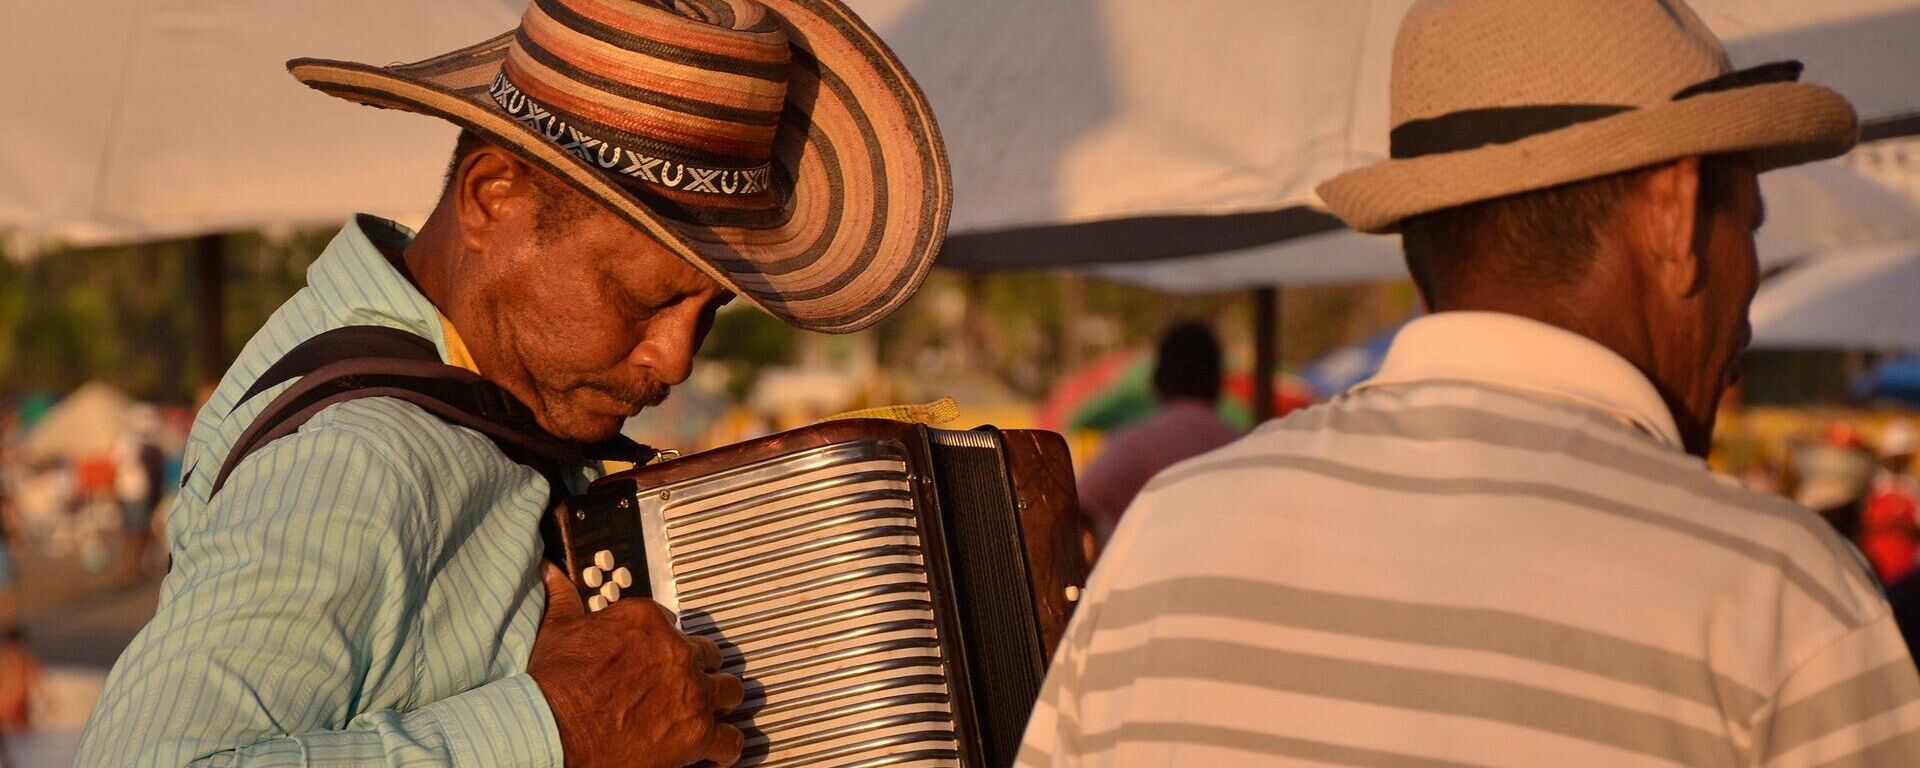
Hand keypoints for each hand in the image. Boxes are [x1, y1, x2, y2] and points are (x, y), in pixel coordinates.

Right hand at [529, 563, 744, 767]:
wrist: (554, 726)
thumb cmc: (554, 682)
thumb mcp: (557, 630)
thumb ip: (564, 599)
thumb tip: (552, 574)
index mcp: (648, 621)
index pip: (674, 624)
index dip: (666, 643)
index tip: (659, 655)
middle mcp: (678, 652)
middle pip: (709, 656)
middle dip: (699, 670)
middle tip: (685, 683)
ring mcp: (692, 692)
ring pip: (729, 691)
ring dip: (720, 701)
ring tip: (711, 712)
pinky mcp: (696, 732)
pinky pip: (729, 740)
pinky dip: (726, 746)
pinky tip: (719, 749)